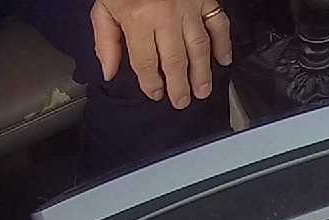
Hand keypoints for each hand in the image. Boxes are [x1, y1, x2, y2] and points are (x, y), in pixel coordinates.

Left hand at [90, 0, 231, 108]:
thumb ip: (105, 40)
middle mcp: (165, 16)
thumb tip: (109, 72)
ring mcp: (188, 7)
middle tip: (182, 102)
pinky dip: (224, 44)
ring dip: (202, 73)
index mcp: (137, 19)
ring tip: (202, 91)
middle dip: (179, 86)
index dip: (151, 83)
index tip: (155, 93)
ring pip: (199, 48)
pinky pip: (219, 24)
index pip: (146, 62)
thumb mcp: (104, 6)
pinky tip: (224, 60)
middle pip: (175, 61)